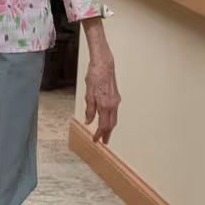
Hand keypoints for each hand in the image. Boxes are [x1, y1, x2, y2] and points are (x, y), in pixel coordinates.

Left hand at [81, 22, 118, 143]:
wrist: (104, 63)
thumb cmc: (95, 76)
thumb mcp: (88, 94)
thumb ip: (89, 109)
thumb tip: (88, 121)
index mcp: (105, 105)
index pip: (103, 125)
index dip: (99, 134)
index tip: (96, 140)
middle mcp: (113, 104)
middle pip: (111, 124)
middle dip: (107, 134)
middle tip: (103, 141)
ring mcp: (116, 100)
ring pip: (114, 118)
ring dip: (110, 127)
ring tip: (105, 133)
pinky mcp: (116, 96)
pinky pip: (114, 111)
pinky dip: (111, 118)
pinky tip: (107, 119)